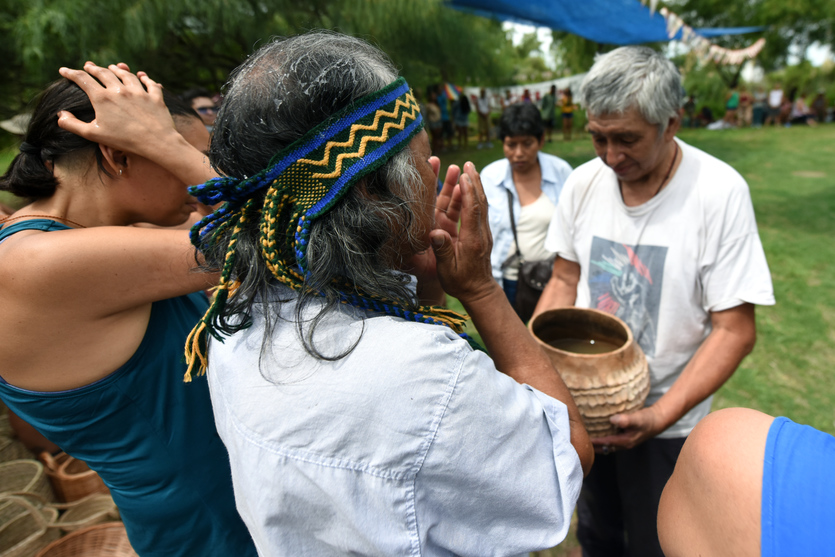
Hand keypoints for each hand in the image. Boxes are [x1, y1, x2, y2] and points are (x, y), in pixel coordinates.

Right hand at [57, 62, 177, 157]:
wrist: (156, 142)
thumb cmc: (123, 141)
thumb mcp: (93, 135)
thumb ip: (73, 125)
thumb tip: (60, 115)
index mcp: (102, 98)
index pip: (82, 79)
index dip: (71, 73)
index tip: (63, 71)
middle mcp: (119, 90)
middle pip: (103, 73)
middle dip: (93, 68)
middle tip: (88, 66)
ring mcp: (139, 92)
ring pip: (126, 75)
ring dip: (117, 69)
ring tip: (112, 67)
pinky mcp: (155, 97)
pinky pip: (150, 84)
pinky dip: (145, 78)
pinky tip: (142, 76)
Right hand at [429, 161, 494, 303]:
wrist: (479, 291)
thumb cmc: (460, 282)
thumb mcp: (446, 271)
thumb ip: (442, 251)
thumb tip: (435, 233)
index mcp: (472, 240)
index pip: (471, 211)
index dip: (468, 192)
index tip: (464, 176)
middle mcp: (480, 233)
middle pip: (479, 202)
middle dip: (475, 182)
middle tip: (469, 164)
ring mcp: (483, 232)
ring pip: (482, 204)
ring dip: (477, 186)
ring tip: (471, 169)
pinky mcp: (482, 233)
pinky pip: (480, 211)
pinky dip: (476, 196)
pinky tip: (472, 187)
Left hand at [591, 406, 665, 452]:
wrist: (657, 420)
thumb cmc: (647, 420)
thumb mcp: (636, 419)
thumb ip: (625, 420)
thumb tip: (612, 420)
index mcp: (625, 441)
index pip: (606, 443)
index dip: (595, 442)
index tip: (584, 439)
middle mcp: (623, 444)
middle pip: (605, 448)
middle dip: (594, 446)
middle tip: (581, 442)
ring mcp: (624, 441)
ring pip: (608, 445)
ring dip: (598, 444)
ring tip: (586, 439)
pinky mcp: (624, 437)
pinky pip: (611, 440)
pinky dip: (603, 438)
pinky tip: (598, 432)